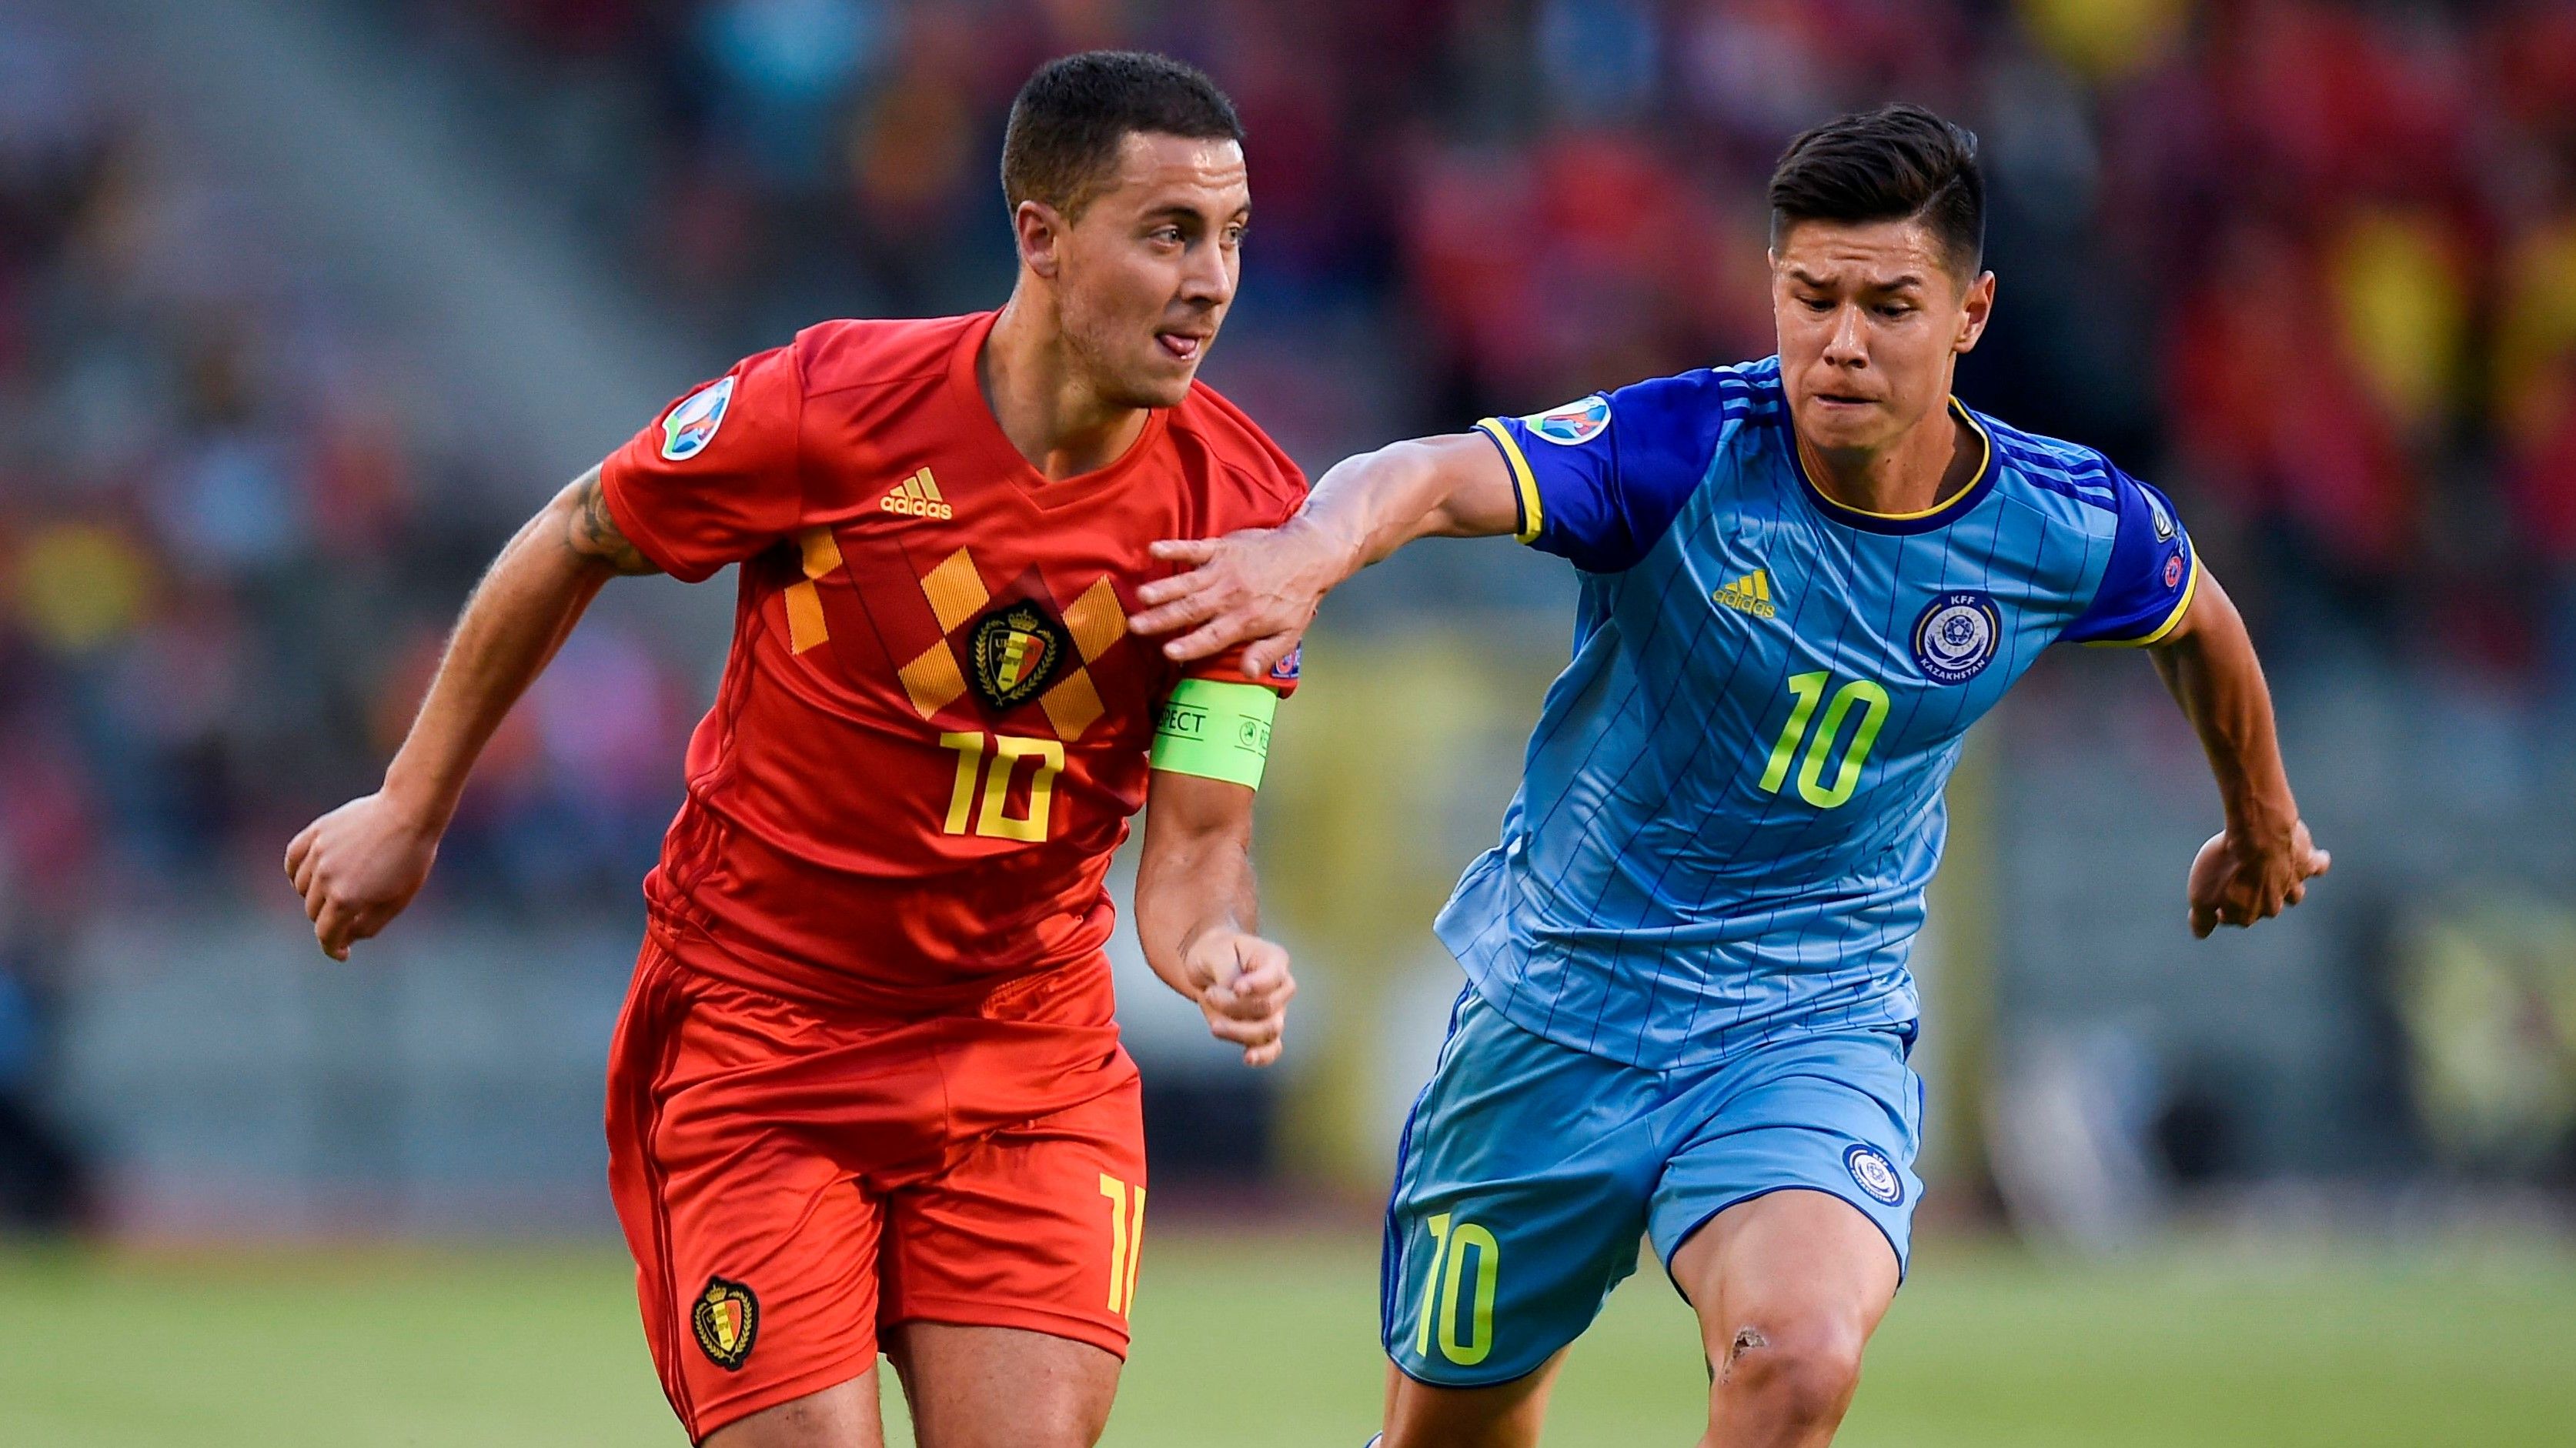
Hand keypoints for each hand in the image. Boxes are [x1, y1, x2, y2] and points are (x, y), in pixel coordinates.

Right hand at [284, 791, 442, 959]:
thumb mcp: (398, 901)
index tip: (342, 953)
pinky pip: (293, 860)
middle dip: (331, 920)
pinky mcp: (315, 832)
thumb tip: (346, 938)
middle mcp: (326, 877)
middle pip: (314, 913)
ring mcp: (317, 853)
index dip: (334, 949)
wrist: (409, 812)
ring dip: (315, 896)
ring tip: (337, 892)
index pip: (327, 935)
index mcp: (346, 898)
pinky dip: (297, 872)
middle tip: (350, 917)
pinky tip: (311, 876)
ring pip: (302, 888)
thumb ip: (369, 926)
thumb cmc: (411, 858)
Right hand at [1129, 520, 1346, 676]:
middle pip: (1192, 611)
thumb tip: (1247, 674)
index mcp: (1245, 620)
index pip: (1212, 637)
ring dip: (1164, 588)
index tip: (1167, 652)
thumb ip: (1265, 654)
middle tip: (1135, 626)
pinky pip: (1194, 549)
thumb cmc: (1296, 598)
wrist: (1308, 554)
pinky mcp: (1222, 548)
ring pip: (1189, 582)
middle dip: (1162, 619)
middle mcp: (1231, 596)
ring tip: (1141, 595)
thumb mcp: (1289, 634)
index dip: (1190, 645)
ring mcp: (1224, 570)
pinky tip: (1154, 550)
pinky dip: (1174, 549)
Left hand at [1181, 927, 1296, 1066]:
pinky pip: (1272, 1048)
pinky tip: (1248, 1057)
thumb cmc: (1215, 952)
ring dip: (1239, 1031)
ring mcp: (1275, 1010)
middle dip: (1235, 1006)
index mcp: (1273, 960)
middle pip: (1268, 1007)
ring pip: (1268, 1031)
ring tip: (1215, 1025)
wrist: (1208, 965)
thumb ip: (1227, 971)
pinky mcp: (1262, 1030)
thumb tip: (1236, 994)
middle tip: (1210, 994)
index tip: (1236, 988)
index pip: (1275, 976)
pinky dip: (1262, 1055)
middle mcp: (1280, 986)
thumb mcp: (1214, 951)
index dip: (1257, 985)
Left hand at [2187, 820, 2329, 937]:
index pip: (2236, 917)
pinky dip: (2318, 863)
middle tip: (2244, 881)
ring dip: (2288, 888)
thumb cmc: (2225, 863)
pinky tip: (2318, 859)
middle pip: (2267, 906)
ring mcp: (2293, 883)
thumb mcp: (2201, 894)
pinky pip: (2318, 866)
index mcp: (2249, 913)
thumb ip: (2201, 919)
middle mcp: (2275, 903)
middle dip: (2255, 899)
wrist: (2255, 833)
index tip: (2215, 897)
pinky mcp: (2306, 862)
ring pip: (2295, 893)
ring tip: (2281, 879)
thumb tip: (2201, 934)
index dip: (2224, 908)